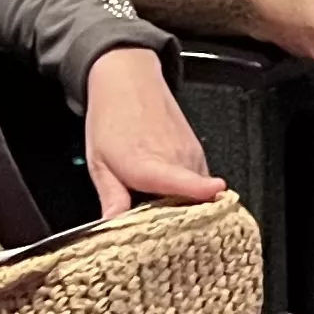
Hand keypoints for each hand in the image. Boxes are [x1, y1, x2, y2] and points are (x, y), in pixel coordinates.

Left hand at [80, 48, 227, 216]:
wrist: (127, 81)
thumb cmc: (111, 120)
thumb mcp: (99, 163)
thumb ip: (111, 197)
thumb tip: (113, 226)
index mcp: (149, 164)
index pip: (181, 179)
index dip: (200, 188)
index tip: (214, 192)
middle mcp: (177, 160)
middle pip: (189, 205)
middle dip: (177, 225)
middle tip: (156, 232)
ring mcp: (191, 155)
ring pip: (196, 195)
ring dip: (182, 207)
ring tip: (157, 206)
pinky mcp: (198, 152)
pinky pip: (200, 181)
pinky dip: (189, 192)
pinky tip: (167, 190)